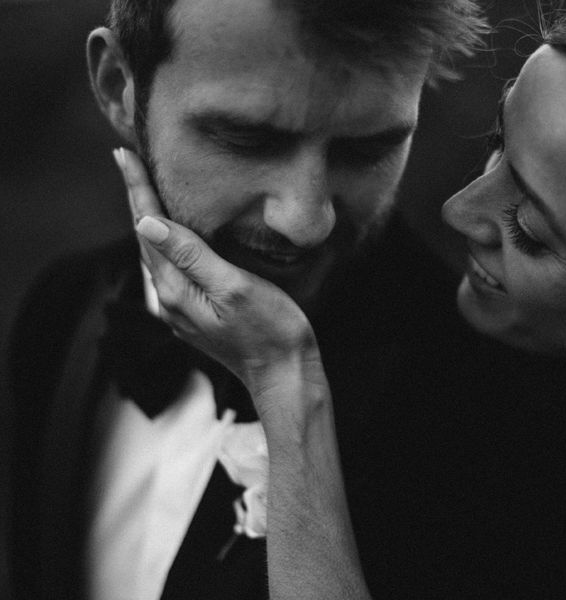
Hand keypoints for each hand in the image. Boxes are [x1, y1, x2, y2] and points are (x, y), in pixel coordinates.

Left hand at [112, 148, 326, 412]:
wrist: (284, 373)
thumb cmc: (270, 330)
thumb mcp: (234, 288)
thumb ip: (192, 257)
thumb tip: (147, 224)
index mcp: (177, 290)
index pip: (149, 229)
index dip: (138, 190)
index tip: (123, 154)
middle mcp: (172, 301)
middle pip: (147, 241)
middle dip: (137, 199)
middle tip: (127, 161)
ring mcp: (182, 310)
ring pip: (157, 256)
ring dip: (148, 219)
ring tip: (142, 189)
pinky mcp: (196, 314)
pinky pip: (172, 269)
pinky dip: (166, 242)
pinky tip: (171, 233)